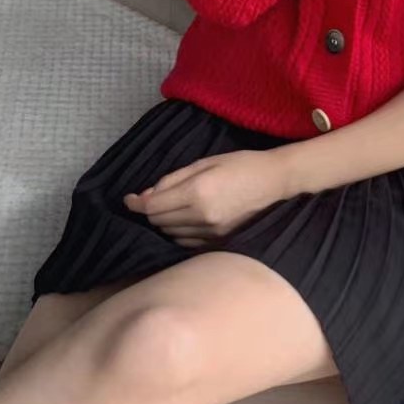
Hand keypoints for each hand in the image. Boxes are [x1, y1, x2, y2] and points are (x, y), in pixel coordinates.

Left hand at [123, 149, 292, 246]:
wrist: (275, 182)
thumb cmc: (240, 165)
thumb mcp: (204, 162)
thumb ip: (173, 179)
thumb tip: (148, 194)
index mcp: (197, 192)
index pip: (154, 206)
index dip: (136, 204)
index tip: (129, 199)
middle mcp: (202, 216)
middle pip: (159, 222)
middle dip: (151, 210)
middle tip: (153, 198)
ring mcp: (212, 232)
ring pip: (171, 233)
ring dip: (164, 222)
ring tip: (171, 207)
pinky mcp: (219, 241)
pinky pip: (187, 241)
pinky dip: (179, 231)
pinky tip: (185, 219)